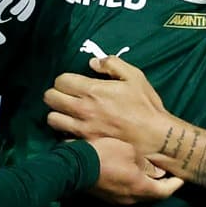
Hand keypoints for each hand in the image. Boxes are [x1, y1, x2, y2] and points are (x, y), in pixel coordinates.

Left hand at [44, 56, 167, 152]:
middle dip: (56, 94)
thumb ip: (112, 64)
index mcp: (93, 91)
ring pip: (52, 119)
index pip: (60, 81)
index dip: (65, 79)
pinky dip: (66, 133)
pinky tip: (75, 130)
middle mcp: (83, 109)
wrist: (155, 136)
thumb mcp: (135, 76)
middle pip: (50, 98)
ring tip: (68, 113)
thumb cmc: (145, 105)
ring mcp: (82, 129)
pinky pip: (63, 138)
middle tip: (67, 96)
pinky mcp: (86, 144)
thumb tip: (93, 63)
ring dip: (58, 113)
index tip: (73, 83)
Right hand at [84, 137, 183, 205]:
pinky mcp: (105, 196)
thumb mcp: (130, 152)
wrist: (74, 165)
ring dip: (146, 185)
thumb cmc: (105, 154)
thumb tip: (158, 172)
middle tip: (168, 174)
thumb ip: (146, 164)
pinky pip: (126, 193)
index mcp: (140, 188)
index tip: (181, 178)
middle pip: (152, 195)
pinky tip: (132, 174)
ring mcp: (116, 200)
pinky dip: (134, 185)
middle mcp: (130, 199)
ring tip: (151, 173)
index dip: (174, 185)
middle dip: (161, 185)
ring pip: (138, 195)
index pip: (164, 192)